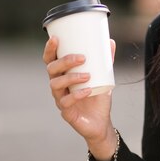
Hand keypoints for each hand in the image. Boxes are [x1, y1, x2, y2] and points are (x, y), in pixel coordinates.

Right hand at [43, 36, 117, 160]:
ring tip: (87, 75)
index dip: (49, 49)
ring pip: (55, 85)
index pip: (50, 60)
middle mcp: (58, 85)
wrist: (101, 121)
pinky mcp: (66, 112)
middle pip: (51, 70)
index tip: (55, 39)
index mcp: (63, 74)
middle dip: (65, 61)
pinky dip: (77, 95)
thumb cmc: (97, 96)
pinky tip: (88, 91)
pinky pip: (65, 102)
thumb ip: (106, 60)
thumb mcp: (103, 76)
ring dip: (71, 77)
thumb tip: (110, 41)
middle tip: (82, 58)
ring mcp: (60, 99)